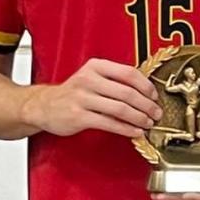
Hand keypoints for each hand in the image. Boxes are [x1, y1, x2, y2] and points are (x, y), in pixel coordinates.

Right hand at [32, 59, 160, 138]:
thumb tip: (145, 92)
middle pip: (127, 92)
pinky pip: (109, 123)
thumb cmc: (73, 93)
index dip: (146, 86)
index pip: (129, 73)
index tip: (155, 96)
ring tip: (148, 124)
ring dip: (139, 118)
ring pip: (120, 109)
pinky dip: (126, 129)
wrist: (44, 105)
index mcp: (96, 66)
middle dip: (147, 105)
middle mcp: (89, 79)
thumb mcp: (92, 77)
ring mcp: (83, 98)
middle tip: (156, 113)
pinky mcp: (79, 116)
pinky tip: (135, 132)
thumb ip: (115, 80)